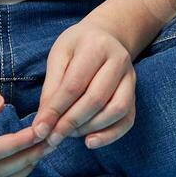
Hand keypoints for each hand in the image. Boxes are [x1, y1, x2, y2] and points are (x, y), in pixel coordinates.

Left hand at [31, 16, 136, 150]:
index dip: (56, 110)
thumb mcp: (59, 56)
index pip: (74, 84)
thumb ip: (51, 89)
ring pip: (116, 110)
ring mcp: (130, 77)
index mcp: (96, 45)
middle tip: (53, 137)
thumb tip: (43, 124)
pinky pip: (128, 119)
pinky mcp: (135, 93)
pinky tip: (91, 141)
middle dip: (71, 122)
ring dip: (90, 128)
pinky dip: (110, 135)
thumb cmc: (78, 47)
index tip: (40, 129)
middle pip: (96, 98)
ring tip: (69, 134)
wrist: (106, 35)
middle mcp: (119, 60)